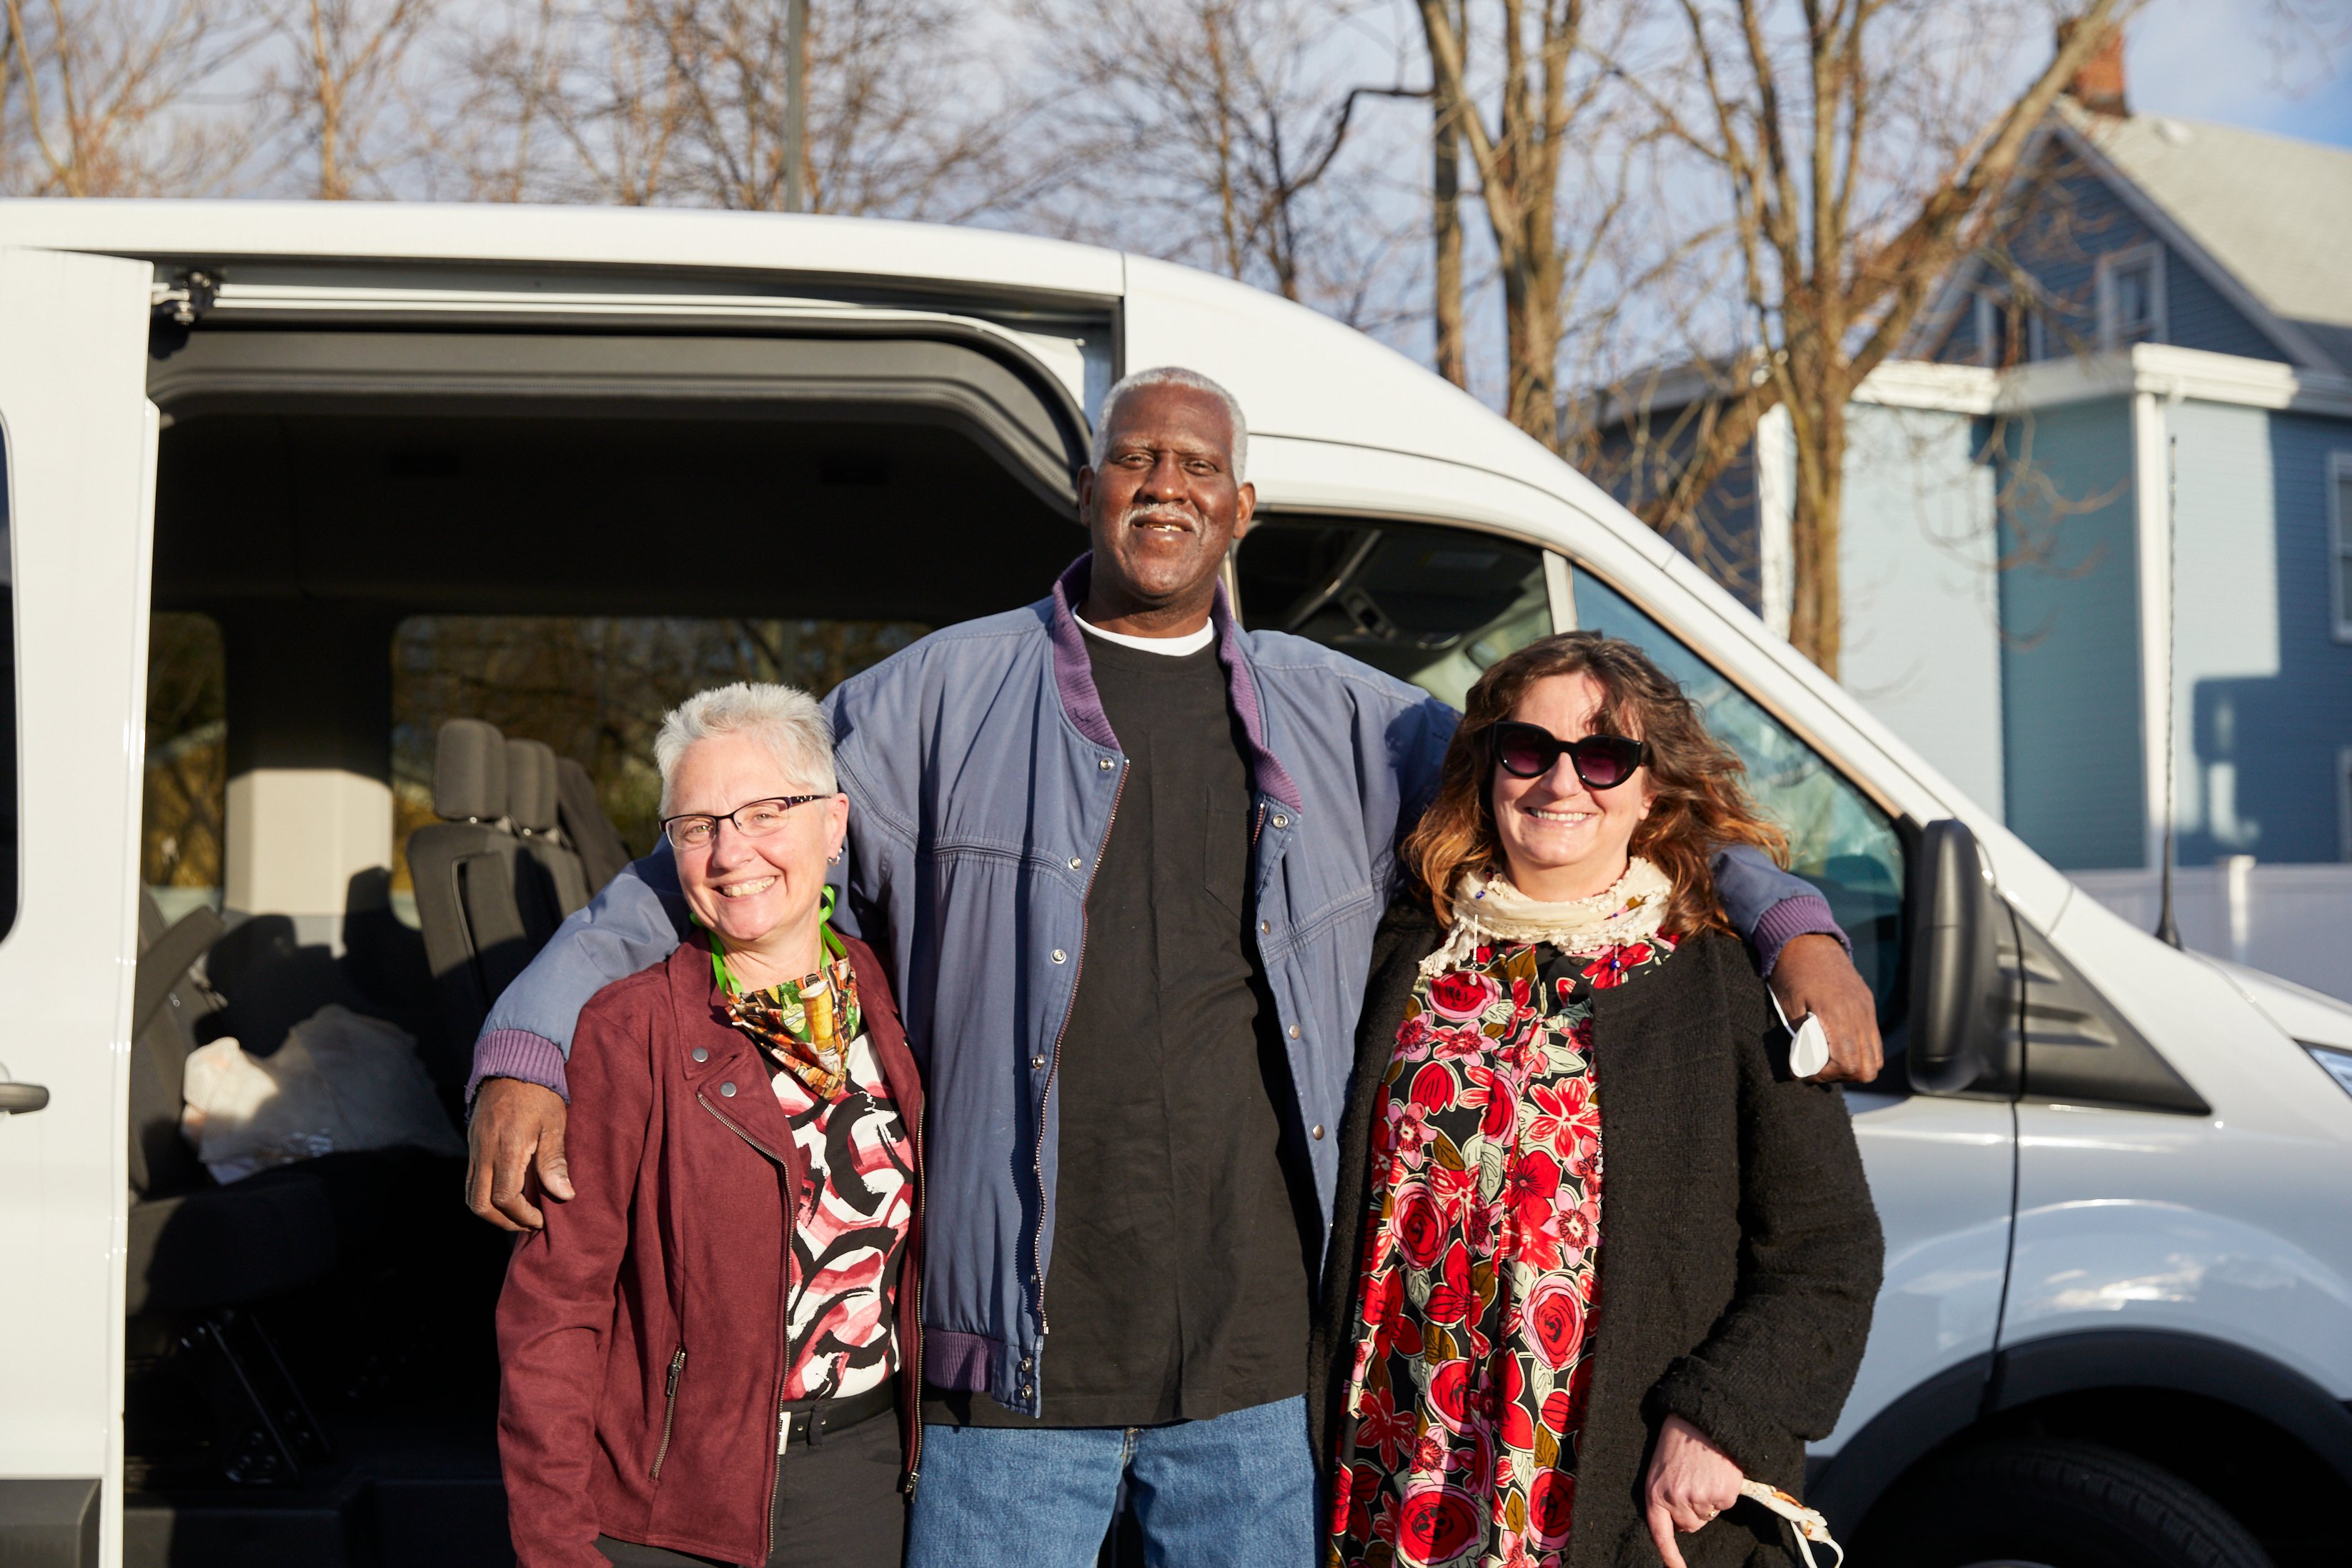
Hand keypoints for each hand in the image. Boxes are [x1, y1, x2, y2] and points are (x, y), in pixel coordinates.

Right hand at [465, 1078, 571, 1231]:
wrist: (512, 1064)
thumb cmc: (539, 1094)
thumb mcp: (554, 1125)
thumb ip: (555, 1162)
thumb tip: (565, 1196)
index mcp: (506, 1148)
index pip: (504, 1198)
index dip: (522, 1216)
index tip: (541, 1219)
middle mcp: (484, 1152)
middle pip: (479, 1204)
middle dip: (503, 1222)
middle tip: (528, 1223)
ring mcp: (475, 1149)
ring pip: (470, 1194)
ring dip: (491, 1211)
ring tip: (518, 1214)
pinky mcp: (473, 1145)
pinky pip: (471, 1180)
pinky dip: (485, 1195)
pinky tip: (508, 1193)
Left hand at [1644, 1415, 1742, 1567]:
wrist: (1702, 1416)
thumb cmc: (1679, 1439)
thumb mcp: (1662, 1467)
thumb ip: (1666, 1495)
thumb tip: (1682, 1523)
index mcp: (1655, 1492)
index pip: (1660, 1533)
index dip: (1669, 1556)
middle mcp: (1675, 1499)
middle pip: (1691, 1524)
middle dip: (1694, 1510)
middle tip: (1694, 1481)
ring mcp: (1700, 1498)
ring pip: (1709, 1515)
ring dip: (1709, 1499)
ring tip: (1705, 1472)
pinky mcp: (1722, 1494)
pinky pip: (1725, 1504)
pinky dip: (1725, 1491)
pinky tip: (1717, 1471)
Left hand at [1769, 933, 1881, 1083]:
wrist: (1805, 938)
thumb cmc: (1791, 972)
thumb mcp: (1790, 1007)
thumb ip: (1804, 1038)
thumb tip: (1808, 1066)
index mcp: (1838, 1016)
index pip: (1846, 1063)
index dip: (1825, 1076)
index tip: (1804, 1074)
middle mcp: (1859, 1015)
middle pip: (1868, 1067)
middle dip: (1842, 1076)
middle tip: (1817, 1071)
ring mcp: (1867, 1009)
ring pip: (1876, 1057)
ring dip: (1854, 1066)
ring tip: (1828, 1061)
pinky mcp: (1867, 1004)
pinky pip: (1873, 1039)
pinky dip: (1860, 1050)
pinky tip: (1836, 1045)